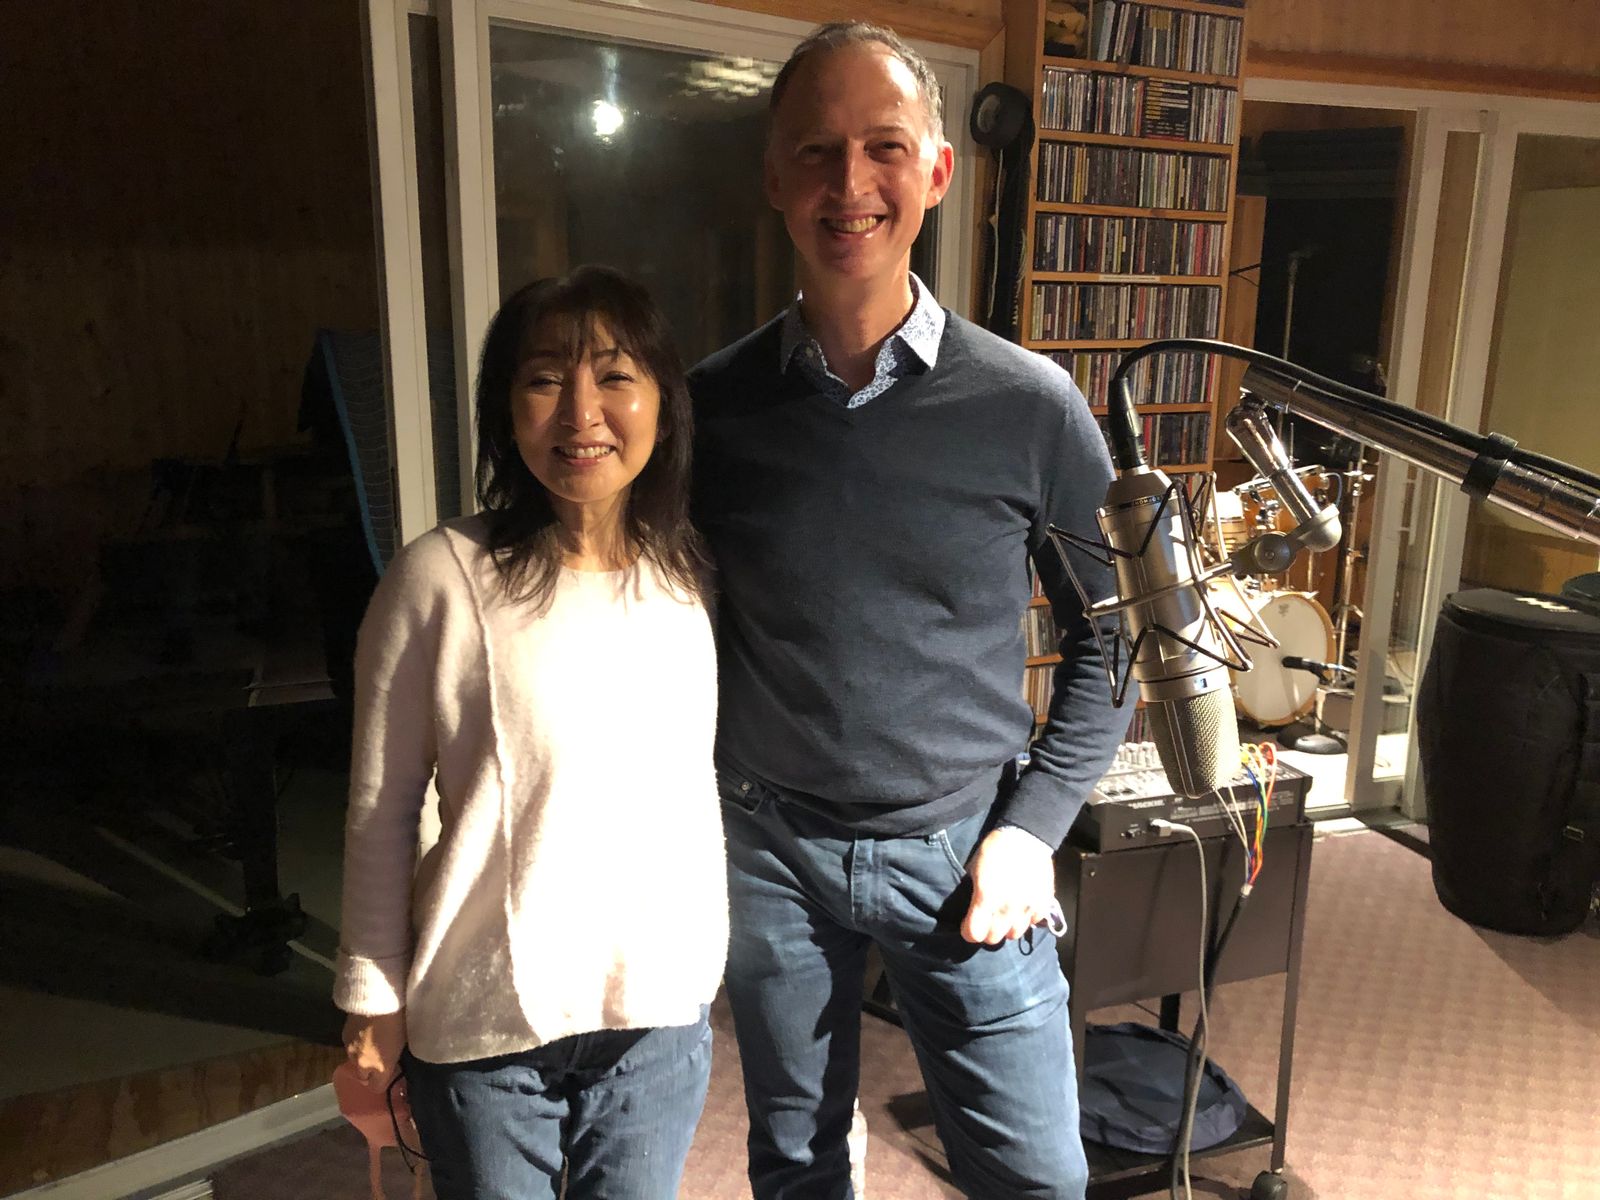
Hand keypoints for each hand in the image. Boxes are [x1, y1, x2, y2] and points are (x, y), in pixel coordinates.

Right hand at [342, 1009, 406, 1091]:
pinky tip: (364, 1031)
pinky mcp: (343, 1036)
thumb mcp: (402, 1043)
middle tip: (379, 1058)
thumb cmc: (398, 1020)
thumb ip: (393, 1059)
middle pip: (363, 1077)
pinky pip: (350, 1046)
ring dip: (362, 1056)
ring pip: (354, 1061)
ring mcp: (350, 1050)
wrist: (377, 998)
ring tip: (372, 1041)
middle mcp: (362, 1063)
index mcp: (381, 1067)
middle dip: (370, 1071)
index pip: (377, 1088)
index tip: (389, 1072)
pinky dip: (356, 1043)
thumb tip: (390, 1064)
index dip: (382, 1081)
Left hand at [961, 827, 1056, 944]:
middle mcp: (1008, 908)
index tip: (968, 924)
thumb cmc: (994, 849)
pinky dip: (1026, 919)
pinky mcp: (1043, 903)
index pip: (974, 934)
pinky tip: (1021, 907)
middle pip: (994, 938)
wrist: (1026, 836)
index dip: (968, 931)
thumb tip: (972, 910)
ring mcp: (1028, 907)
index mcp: (987, 898)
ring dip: (1006, 927)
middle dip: (986, 931)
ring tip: (1004, 915)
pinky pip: (1033, 922)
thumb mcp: (974, 869)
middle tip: (985, 920)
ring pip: (1014, 934)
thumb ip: (974, 894)